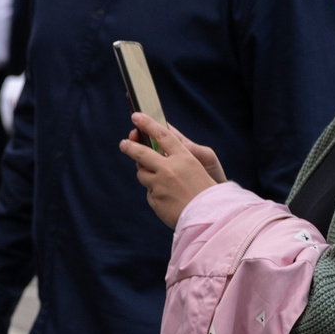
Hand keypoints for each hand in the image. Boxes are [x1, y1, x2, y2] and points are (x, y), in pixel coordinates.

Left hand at [121, 111, 222, 227]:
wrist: (211, 217)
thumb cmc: (206, 191)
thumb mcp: (196, 168)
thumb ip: (175, 159)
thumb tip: (150, 153)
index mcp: (184, 158)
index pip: (163, 135)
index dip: (148, 124)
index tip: (136, 116)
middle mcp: (169, 169)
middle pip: (141, 153)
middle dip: (130, 146)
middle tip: (124, 143)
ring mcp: (160, 184)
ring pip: (142, 173)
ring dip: (147, 174)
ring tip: (164, 182)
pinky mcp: (154, 199)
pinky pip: (150, 192)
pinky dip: (157, 193)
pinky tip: (170, 199)